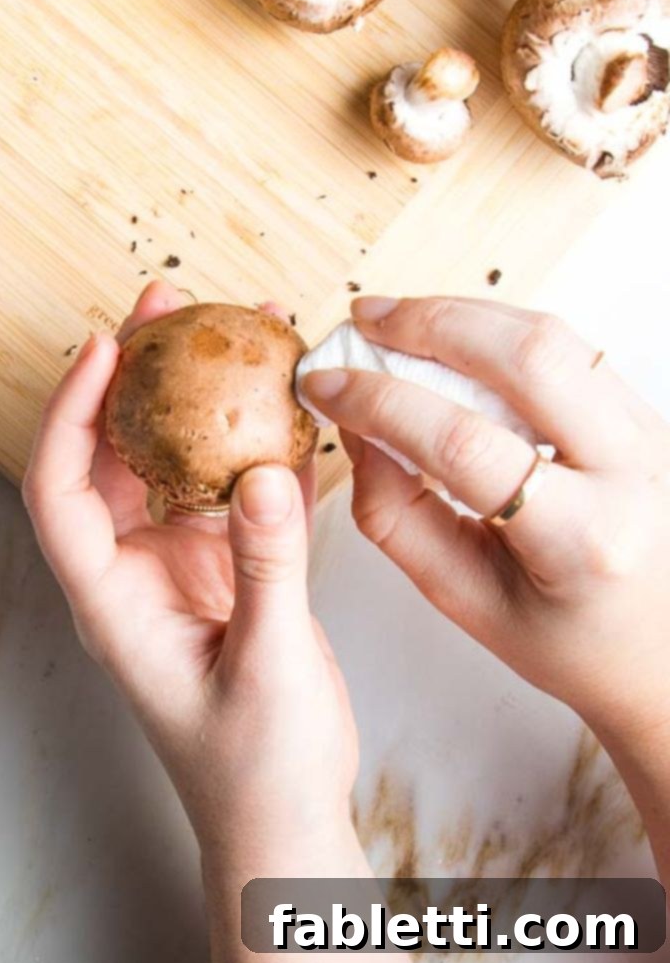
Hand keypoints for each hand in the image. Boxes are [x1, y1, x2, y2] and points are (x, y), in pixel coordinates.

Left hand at [24, 281, 368, 885]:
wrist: (284, 827)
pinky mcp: (222, 564)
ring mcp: (173, 563)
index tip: (104, 347)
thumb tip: (266, 472)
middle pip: (106, 450)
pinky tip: (275, 389)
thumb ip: (268, 571)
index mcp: (110, 599)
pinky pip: (222, 479)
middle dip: (128, 370)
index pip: (60, 487)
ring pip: (165, 455)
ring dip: (188, 389)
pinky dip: (243, 432)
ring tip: (219, 321)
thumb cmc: (256, 774)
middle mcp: (130, 569)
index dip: (70, 412)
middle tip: (164, 299)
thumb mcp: (266, 669)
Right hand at [301, 296, 669, 756]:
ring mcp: (648, 433)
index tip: (326, 385)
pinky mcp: (645, 410)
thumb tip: (352, 427)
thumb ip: (395, 514)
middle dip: (429, 325)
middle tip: (363, 320)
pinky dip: (499, 326)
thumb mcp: (465, 599)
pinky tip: (453, 335)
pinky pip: (568, 344)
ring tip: (398, 318)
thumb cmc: (564, 637)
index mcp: (582, 540)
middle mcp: (629, 474)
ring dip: (462, 313)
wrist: (659, 649)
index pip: (466, 446)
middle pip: (526, 358)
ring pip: (551, 334)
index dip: (381, 403)